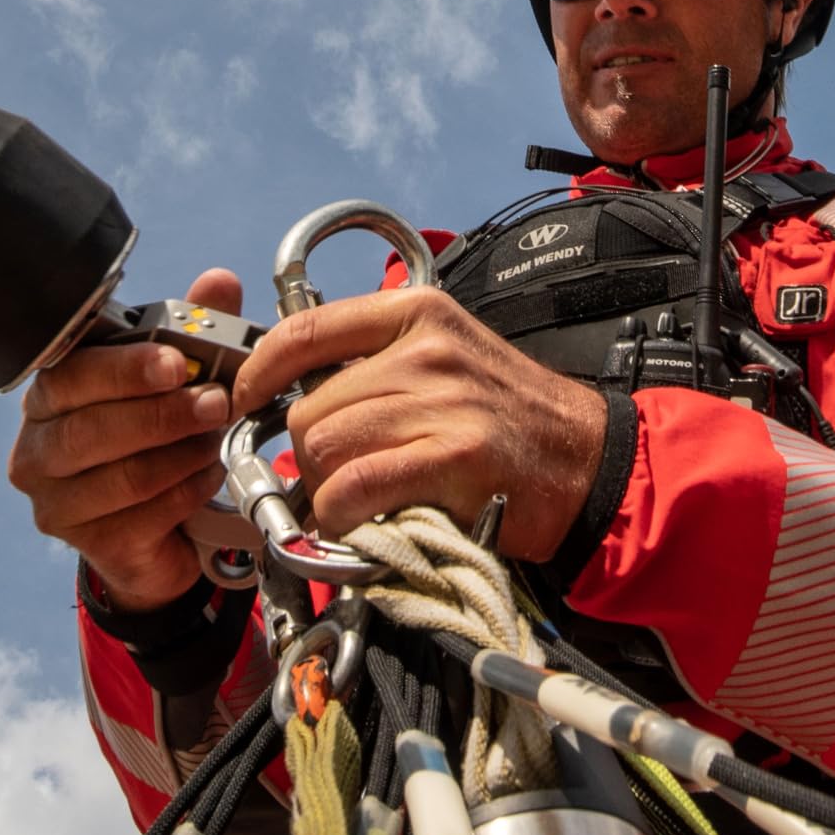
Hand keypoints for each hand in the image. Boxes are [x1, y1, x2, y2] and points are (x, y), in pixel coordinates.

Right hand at [8, 266, 241, 610]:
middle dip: (162, 415)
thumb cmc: (158, 437)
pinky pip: (140, 518)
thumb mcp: (178, 377)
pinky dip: (183, 495)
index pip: (72, 374)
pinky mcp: (87, 544)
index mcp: (52, 394)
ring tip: (215, 442)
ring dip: (178, 457)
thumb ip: (195, 327)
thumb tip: (218, 281)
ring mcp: (56, 502)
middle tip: (215, 404)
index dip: (125, 368)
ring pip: (119, 477)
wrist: (157, 527)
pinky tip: (207, 479)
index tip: (177, 364)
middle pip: (90, 430)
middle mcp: (38, 448)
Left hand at [232, 287, 607, 562]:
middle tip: (332, 479)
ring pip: (324, 448)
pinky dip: (342, 514)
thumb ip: (375, 364)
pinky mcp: (453, 456)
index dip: (258, 372)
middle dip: (307, 455)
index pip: (304, 330)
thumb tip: (290, 394)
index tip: (246, 402)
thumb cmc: (508, 417)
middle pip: (310, 406)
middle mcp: (426, 349)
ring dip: (324, 489)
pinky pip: (355, 487)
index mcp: (417, 313)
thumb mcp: (445, 358)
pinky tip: (360, 521)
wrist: (588, 460)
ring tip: (354, 501)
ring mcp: (442, 401)